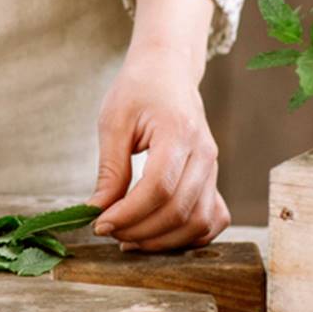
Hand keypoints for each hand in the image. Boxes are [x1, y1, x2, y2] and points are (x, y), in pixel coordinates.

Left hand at [89, 0, 229, 251]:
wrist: (168, 71)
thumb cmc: (138, 90)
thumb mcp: (113, 122)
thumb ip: (110, 169)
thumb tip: (98, 210)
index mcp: (178, 132)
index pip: (159, 188)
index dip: (129, 213)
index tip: (101, 223)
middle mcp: (204, 154)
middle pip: (179, 210)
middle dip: (140, 231)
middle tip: (109, 231)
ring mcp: (214, 168)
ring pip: (198, 221)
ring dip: (162, 240)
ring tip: (128, 238)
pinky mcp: (213, 178)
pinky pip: (212, 219)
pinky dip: (189, 237)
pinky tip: (158, 236)